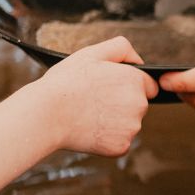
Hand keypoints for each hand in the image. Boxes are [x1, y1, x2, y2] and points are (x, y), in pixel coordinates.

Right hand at [33, 37, 157, 155]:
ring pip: (128, 124)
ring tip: (88, 114)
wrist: (46, 114)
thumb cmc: (65, 82)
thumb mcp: (91, 53)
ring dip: (114, 121)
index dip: (129, 85)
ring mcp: (132, 128)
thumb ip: (121, 48)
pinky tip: (89, 130)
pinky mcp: (122, 146)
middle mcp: (140, 105)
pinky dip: (106, 138)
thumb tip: (139, 60)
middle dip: (121, 103)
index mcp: (135, 81)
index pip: (148, 85)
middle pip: (138, 105)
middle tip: (94, 100)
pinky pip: (119, 142)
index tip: (110, 88)